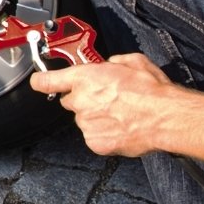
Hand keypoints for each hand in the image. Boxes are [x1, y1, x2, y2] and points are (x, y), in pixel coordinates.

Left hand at [29, 54, 173, 156]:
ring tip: (120, 113)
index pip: (48, 81)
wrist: (165, 117)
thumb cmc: (151, 90)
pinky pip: (93, 135)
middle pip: (70, 101)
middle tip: (106, 96)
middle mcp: (81, 101)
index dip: (40, 81)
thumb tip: (109, 66)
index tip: (38, 82)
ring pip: (83, 119)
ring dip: (95, 116)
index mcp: (85, 78)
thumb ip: (112, 62)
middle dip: (83, 98)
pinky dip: (104, 132)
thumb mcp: (132, 61)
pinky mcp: (95, 142)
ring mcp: (87, 124)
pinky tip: (121, 126)